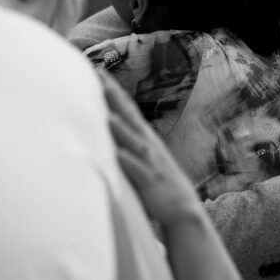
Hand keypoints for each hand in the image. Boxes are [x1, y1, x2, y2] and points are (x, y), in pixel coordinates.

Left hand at [101, 72, 202, 227]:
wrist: (182, 207)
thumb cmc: (157, 181)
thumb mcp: (142, 157)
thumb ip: (127, 142)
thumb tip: (108, 127)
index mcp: (144, 138)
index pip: (126, 108)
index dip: (113, 90)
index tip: (97, 71)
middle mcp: (147, 145)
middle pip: (129, 117)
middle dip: (114, 98)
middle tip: (99, 78)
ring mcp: (150, 162)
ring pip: (133, 142)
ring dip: (121, 129)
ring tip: (107, 116)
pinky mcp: (150, 181)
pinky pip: (139, 171)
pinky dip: (129, 161)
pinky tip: (118, 154)